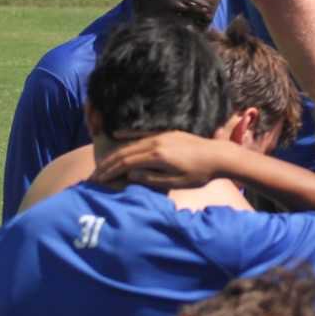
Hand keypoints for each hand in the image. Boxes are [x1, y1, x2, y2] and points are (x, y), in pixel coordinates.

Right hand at [90, 131, 229, 190]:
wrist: (219, 155)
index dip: (109, 172)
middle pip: (125, 152)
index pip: (125, 163)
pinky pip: (143, 134)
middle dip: (108, 164)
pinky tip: (118, 137)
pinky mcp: (168, 133)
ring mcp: (162, 135)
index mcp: (157, 156)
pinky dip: (129, 137)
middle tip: (94, 174)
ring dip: (116, 153)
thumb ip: (151, 179)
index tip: (97, 181)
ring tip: (105, 164)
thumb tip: (129, 175)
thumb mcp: (175, 183)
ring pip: (132, 143)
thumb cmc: (199, 174)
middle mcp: (156, 142)